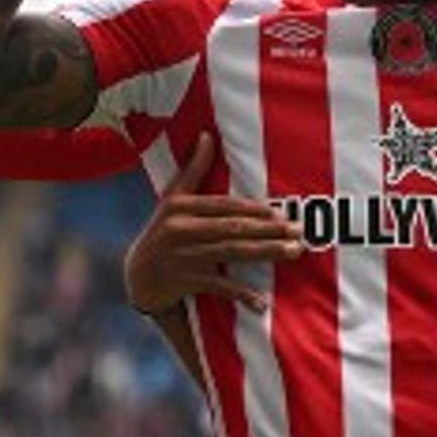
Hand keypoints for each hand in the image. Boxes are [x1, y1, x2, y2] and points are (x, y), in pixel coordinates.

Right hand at [124, 133, 303, 314]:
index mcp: (179, 206)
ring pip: (232, 253)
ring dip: (266, 253)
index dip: (254, 210)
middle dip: (269, 231)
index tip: (281, 214)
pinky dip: (242, 295)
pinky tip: (263, 301)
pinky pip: (220, 287)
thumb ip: (192, 170)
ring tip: (294, 252)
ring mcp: (183, 257)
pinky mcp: (185, 282)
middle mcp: (180, 230)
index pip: (224, 206)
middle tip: (298, 232)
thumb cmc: (162, 232)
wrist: (138, 276)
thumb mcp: (171, 199)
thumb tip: (207, 135)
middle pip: (233, 229)